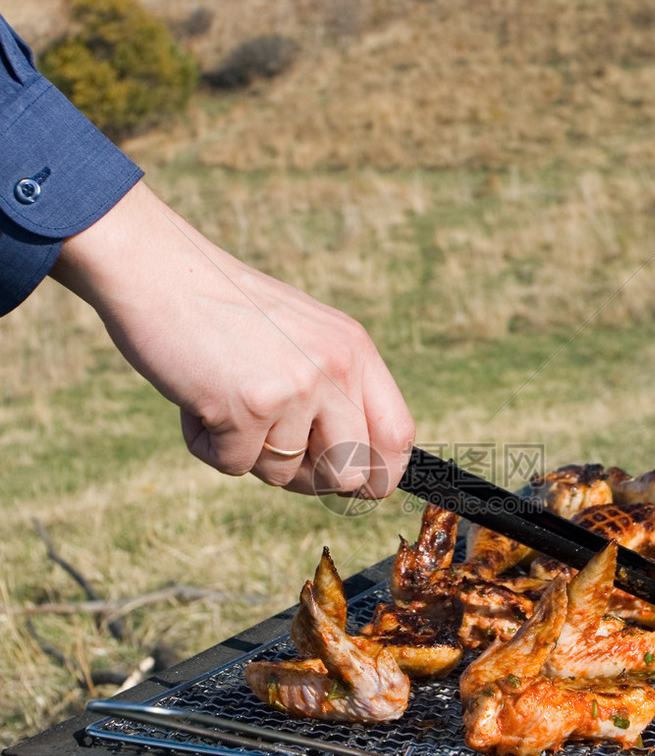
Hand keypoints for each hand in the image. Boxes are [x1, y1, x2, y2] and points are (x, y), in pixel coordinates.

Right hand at [49, 181, 413, 496]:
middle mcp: (335, 368)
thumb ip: (333, 393)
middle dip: (310, 481)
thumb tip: (354, 477)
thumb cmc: (224, 311)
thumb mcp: (302, 337)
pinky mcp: (247, 406)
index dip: (381, 476)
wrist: (155, 268)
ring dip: (247, 453)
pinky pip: (234, 466)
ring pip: (285, 475)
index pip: (398, 436)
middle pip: (350, 474)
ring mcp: (295, 388)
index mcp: (354, 350)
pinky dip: (208, 445)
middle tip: (269, 446)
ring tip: (224, 399)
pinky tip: (196, 399)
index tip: (357, 487)